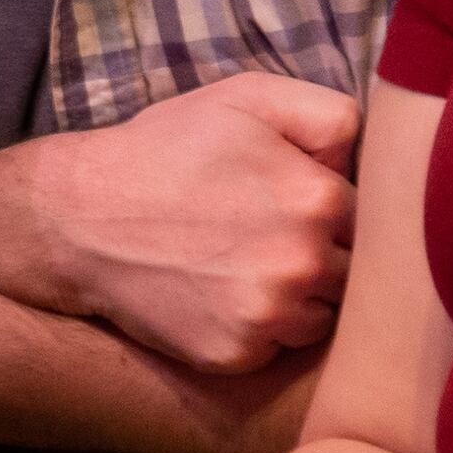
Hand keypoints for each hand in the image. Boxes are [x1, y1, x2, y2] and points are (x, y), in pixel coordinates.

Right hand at [0, 74, 359, 373]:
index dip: (334, 210)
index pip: (371, 219)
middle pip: (354, 274)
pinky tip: (222, 295)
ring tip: (247, 265)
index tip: (296, 204)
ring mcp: (268, 316)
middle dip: (324, 256)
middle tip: (269, 235)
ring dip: (299, 298)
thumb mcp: (247, 97)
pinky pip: (277, 349)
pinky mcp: (235, 355)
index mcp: (317, 198)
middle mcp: (302, 263)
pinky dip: (260, 329)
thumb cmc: (167, 149)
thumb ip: (331, 114)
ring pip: (322, 318)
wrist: (81, 218)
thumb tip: (371, 157)